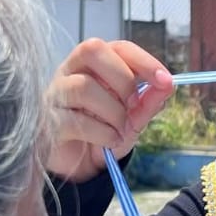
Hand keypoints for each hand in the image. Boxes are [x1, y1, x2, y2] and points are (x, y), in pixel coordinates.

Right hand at [45, 39, 173, 182]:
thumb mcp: (132, 119)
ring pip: (83, 86)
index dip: (143, 60)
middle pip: (93, 50)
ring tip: (119, 131)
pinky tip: (107, 142)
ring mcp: (54, 95)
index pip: (117, 47)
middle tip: (134, 106)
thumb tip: (168, 85)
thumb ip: (148, 102)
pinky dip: (102, 133)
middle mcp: (69, 72)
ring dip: (113, 113)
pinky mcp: (47, 121)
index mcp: (93, 65)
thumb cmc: (103, 134)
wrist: (79, 168)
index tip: (164, 80)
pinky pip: (75, 120)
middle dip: (123, 80)